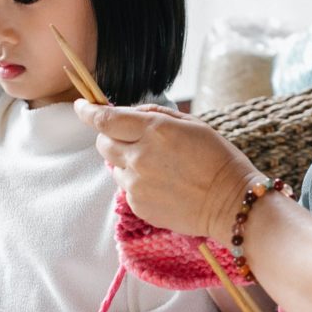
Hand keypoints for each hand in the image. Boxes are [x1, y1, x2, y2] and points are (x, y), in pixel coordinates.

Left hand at [75, 100, 258, 240]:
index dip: (88, 111)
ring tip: (158, 166)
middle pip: (102, 143)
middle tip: (130, 138)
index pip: (104, 119)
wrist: (230, 204)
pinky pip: (126, 188)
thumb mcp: (191, 124)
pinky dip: (137, 182)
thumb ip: (154, 115)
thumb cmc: (217, 159)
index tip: (81, 106)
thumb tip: (127, 113)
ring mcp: (136, 184)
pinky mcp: (138, 205)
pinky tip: (162, 184)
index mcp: (154, 130)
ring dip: (126, 161)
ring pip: (114, 166)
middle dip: (109, 136)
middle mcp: (139, 157)